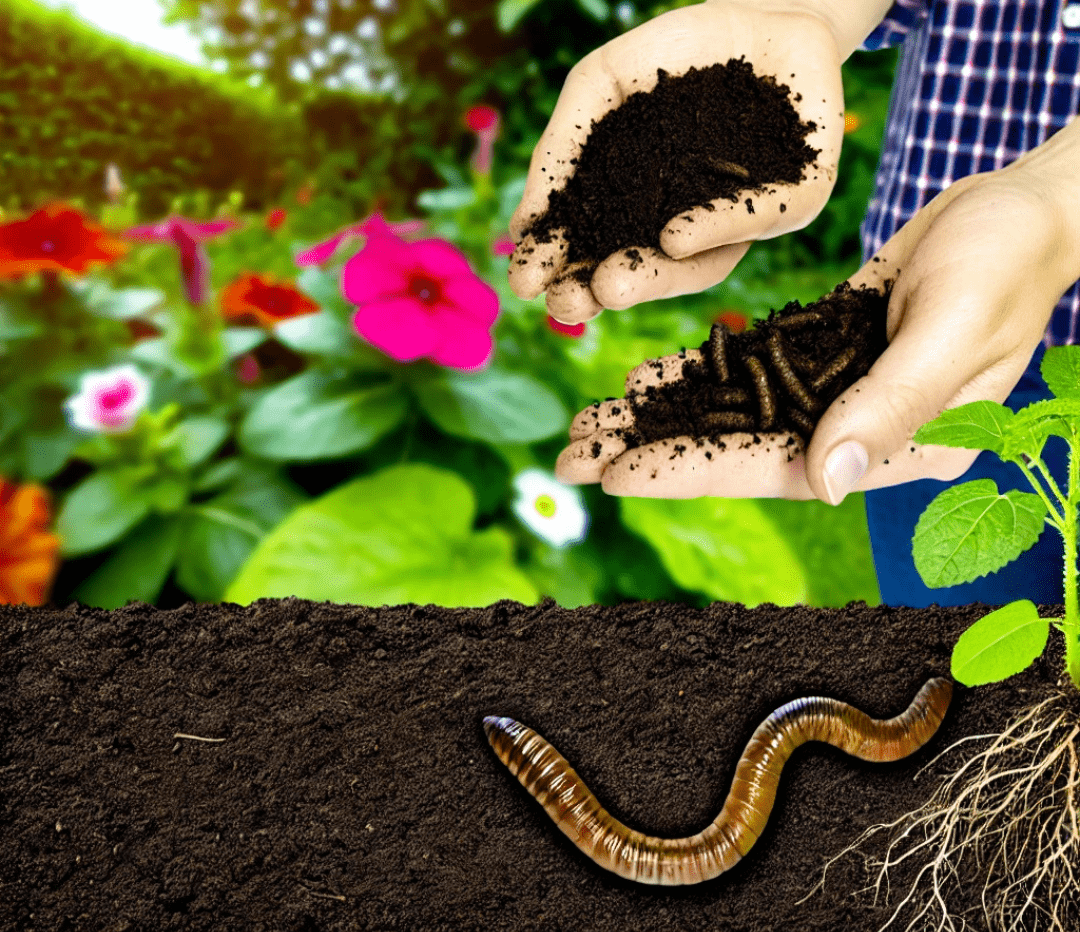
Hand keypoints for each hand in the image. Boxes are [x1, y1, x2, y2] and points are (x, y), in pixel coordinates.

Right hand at [508, 0, 851, 323]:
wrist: (763, 5)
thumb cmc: (673, 53)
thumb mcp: (599, 87)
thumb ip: (561, 150)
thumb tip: (521, 226)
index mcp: (644, 210)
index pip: (601, 252)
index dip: (564, 268)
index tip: (525, 282)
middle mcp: (695, 226)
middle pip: (648, 273)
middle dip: (603, 289)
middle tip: (567, 304)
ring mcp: (746, 217)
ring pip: (703, 265)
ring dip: (652, 279)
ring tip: (608, 288)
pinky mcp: (802, 196)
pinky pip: (763, 217)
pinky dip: (716, 228)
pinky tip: (674, 237)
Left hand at [555, 162, 1079, 503]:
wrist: (1028, 208)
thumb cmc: (1012, 262)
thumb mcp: (958, 328)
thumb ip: (891, 406)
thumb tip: (826, 485)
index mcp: (896, 449)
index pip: (773, 470)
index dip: (689, 472)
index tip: (617, 475)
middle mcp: (859, 432)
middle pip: (737, 449)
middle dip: (653, 452)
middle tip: (571, 459)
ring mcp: (840, 393)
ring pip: (733, 412)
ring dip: (662, 416)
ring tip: (589, 421)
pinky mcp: (826, 352)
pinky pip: (750, 371)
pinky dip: (699, 373)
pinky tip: (645, 378)